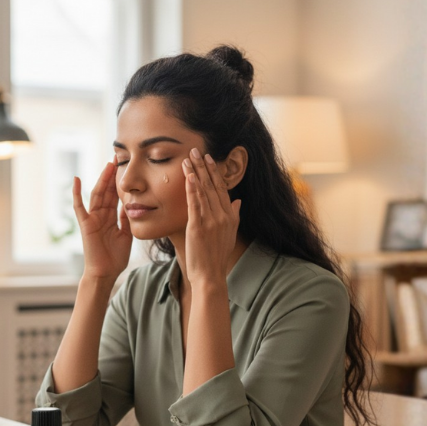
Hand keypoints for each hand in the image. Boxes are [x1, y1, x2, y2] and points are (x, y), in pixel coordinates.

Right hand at [72, 160, 131, 279]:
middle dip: (112, 175)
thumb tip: (130, 203)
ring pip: (97, 194)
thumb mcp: (126, 234)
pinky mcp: (85, 224)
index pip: (115, 195)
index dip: (119, 182)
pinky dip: (76, 193)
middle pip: (106, 191)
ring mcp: (92, 218)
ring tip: (108, 165)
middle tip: (118, 158)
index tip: (125, 167)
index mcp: (110, 217)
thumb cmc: (115, 257)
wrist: (105, 273)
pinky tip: (76, 179)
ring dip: (102, 179)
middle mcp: (100, 215)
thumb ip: (126, 218)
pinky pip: (79, 206)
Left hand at [181, 148, 240, 290]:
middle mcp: (223, 215)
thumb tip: (238, 201)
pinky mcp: (199, 226)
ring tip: (188, 158)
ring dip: (195, 172)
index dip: (215, 172)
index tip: (209, 158)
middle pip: (212, 185)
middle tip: (196, 150)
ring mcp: (211, 220)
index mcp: (230, 216)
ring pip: (203, 191)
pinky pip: (195, 203)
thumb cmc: (217, 256)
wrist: (211, 275)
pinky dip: (192, 188)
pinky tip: (189, 176)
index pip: (222, 188)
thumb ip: (234, 216)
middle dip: (204, 166)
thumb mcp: (230, 234)